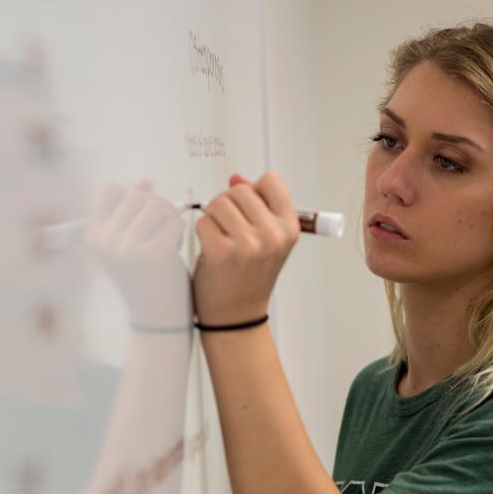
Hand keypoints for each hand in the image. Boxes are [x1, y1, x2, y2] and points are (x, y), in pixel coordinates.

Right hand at [87, 180, 190, 327]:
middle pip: (138, 194)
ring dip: (170, 218)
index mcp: (93, 236)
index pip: (112, 189)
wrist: (157, 318)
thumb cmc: (146, 278)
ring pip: (158, 205)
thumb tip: (144, 181)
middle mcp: (105, 241)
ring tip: (167, 239)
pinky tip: (174, 249)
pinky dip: (179, 232)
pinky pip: (174, 222)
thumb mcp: (129, 243)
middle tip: (162, 229)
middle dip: (158, 206)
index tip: (144, 218)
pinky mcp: (153, 255)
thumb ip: (132, 212)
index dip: (134, 196)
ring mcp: (127, 248)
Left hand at [192, 172, 298, 325]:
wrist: (237, 316)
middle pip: (240, 189)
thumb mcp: (267, 240)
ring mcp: (248, 244)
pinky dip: (203, 233)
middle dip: (229, 205)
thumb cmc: (250, 276)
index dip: (255, 190)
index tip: (250, 210)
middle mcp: (273, 235)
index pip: (272, 180)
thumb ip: (256, 206)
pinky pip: (203, 221)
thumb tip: (236, 178)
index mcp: (289, 228)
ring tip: (221, 240)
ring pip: (219, 202)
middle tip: (231, 231)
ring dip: (214, 218)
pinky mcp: (222, 252)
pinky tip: (211, 250)